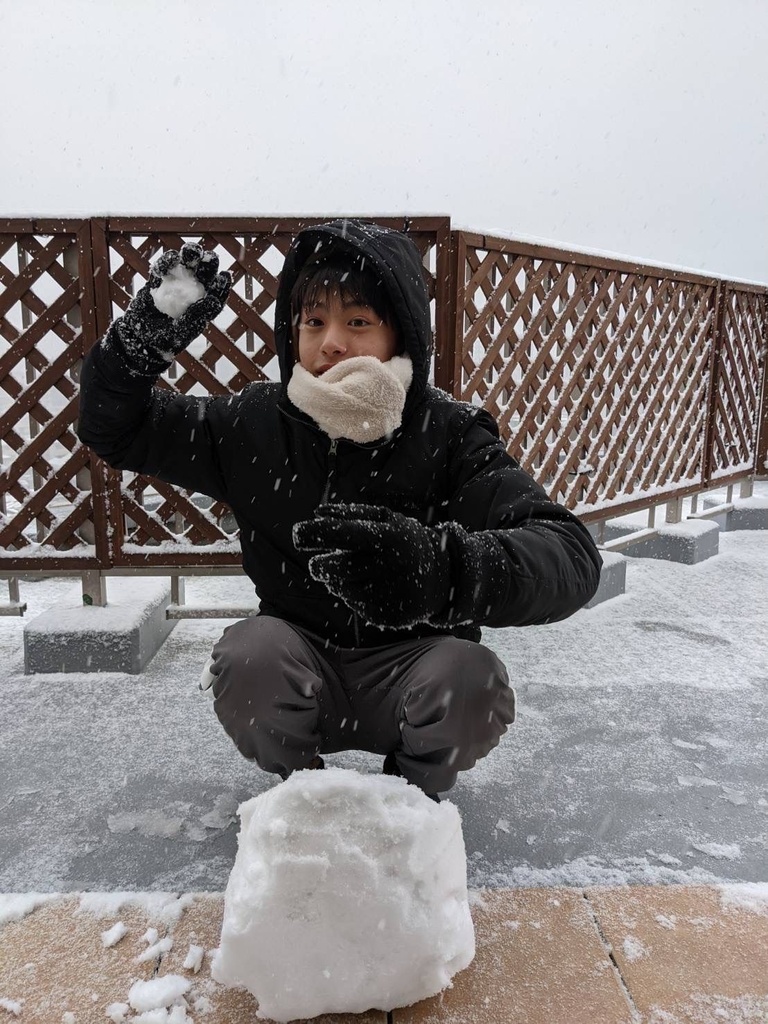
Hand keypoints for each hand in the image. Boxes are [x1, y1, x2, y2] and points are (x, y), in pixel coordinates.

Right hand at [115, 243, 230, 374]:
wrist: (139, 338)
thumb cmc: (164, 340)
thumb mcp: (181, 332)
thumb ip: (196, 316)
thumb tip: (214, 301)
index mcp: (203, 307)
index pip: (216, 293)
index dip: (221, 285)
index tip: (225, 275)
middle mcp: (192, 293)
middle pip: (204, 274)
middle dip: (208, 264)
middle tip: (209, 257)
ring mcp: (176, 284)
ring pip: (186, 265)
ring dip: (190, 255)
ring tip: (191, 250)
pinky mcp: (159, 280)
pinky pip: (164, 267)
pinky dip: (167, 261)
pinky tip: (171, 259)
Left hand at [293, 503, 450, 628]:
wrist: (443, 578)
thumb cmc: (404, 542)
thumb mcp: (385, 520)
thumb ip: (350, 514)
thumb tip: (316, 512)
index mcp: (388, 538)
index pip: (341, 535)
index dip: (314, 534)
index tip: (297, 534)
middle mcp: (388, 567)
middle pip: (331, 569)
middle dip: (320, 565)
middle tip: (322, 562)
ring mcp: (387, 594)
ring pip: (339, 588)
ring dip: (338, 580)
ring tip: (358, 572)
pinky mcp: (384, 616)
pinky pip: (352, 605)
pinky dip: (353, 595)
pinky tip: (373, 588)